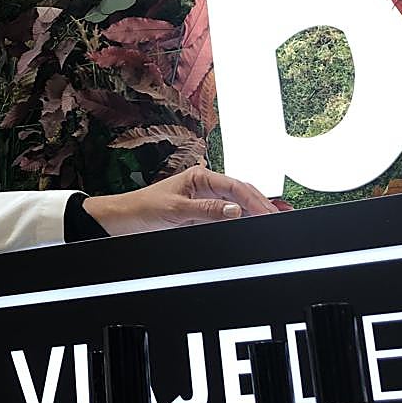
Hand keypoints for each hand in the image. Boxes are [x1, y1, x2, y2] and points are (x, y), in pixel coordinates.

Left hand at [82, 165, 276, 235]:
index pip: (236, 187)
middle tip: (281, 219)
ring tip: (274, 221)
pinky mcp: (199, 216)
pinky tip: (251, 226)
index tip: (269, 213)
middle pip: (241, 194)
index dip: (256, 201)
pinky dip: (240, 222)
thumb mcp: (175, 211)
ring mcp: (203, 201)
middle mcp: (204, 186)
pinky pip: (225, 217)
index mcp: (199, 176)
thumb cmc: (141, 209)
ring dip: (253, 213)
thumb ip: (206, 210)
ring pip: (236, 206)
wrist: (120, 222)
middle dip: (262, 205)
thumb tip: (235, 211)